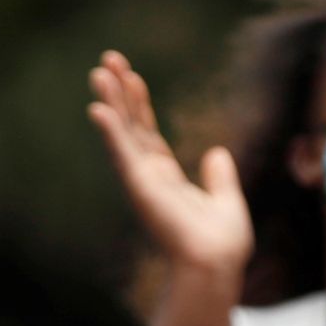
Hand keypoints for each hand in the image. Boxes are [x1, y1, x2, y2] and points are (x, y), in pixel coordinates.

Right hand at [87, 50, 252, 277]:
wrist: (216, 264)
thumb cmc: (221, 244)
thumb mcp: (226, 201)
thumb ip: (219, 177)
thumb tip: (216, 153)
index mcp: (166, 180)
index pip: (148, 135)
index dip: (139, 105)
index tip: (131, 77)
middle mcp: (149, 179)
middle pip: (130, 127)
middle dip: (119, 94)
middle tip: (106, 61)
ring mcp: (142, 183)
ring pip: (123, 134)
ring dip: (111, 103)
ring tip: (100, 71)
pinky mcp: (141, 188)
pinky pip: (123, 154)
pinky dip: (111, 132)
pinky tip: (99, 109)